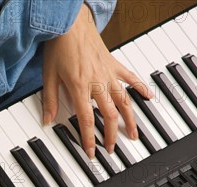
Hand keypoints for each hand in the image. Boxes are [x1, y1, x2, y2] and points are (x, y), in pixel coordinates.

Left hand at [42, 4, 152, 157]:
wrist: (70, 23)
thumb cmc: (59, 47)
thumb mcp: (48, 76)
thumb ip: (51, 101)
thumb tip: (47, 120)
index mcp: (80, 88)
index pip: (87, 120)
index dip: (89, 139)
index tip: (92, 153)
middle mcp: (97, 83)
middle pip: (109, 115)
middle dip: (111, 135)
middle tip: (113, 149)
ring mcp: (108, 74)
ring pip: (124, 101)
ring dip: (130, 120)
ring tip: (134, 134)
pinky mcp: (114, 64)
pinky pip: (131, 78)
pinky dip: (141, 88)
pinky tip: (149, 98)